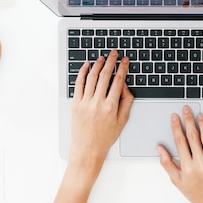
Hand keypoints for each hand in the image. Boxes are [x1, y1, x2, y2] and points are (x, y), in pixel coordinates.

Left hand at [70, 50, 133, 166]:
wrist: (87, 149)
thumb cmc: (105, 137)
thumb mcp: (123, 121)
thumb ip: (127, 101)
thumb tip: (124, 85)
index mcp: (111, 107)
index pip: (118, 81)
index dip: (122, 68)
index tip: (125, 60)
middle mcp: (97, 103)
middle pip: (105, 75)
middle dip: (111, 61)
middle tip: (114, 53)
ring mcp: (85, 103)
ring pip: (92, 77)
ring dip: (98, 65)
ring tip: (102, 58)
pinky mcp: (75, 104)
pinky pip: (78, 84)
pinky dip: (82, 72)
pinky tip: (87, 66)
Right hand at [157, 105, 202, 202]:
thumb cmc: (195, 192)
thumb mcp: (176, 180)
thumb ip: (166, 163)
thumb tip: (159, 148)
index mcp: (187, 167)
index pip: (180, 141)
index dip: (176, 127)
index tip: (174, 117)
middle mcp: (200, 164)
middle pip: (192, 136)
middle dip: (188, 120)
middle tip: (186, 109)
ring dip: (202, 124)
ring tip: (199, 115)